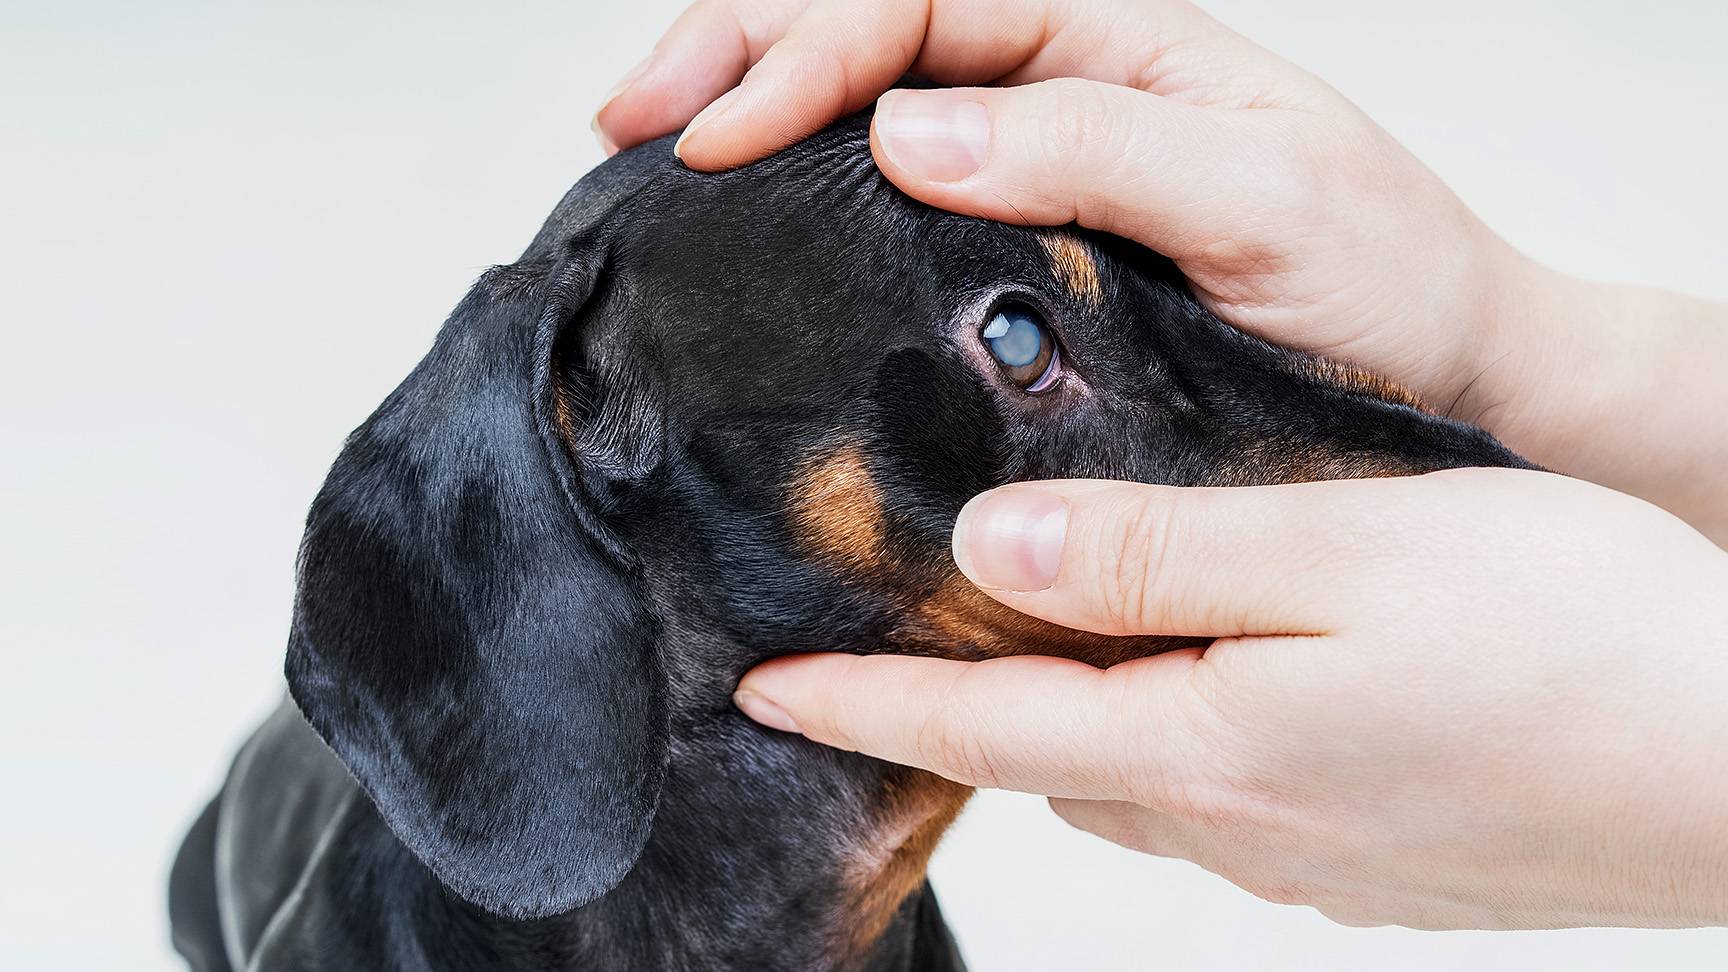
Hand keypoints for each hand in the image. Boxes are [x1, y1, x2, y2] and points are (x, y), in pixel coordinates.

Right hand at [597, 0, 1727, 542]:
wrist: (1448, 383)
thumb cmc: (1385, 281)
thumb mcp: (1264, 198)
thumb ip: (1097, 147)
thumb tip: (907, 130)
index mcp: (1114, 40)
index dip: (805, 52)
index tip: (717, 133)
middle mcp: (1061, 88)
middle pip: (864, 22)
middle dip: (736, 50)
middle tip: (629, 115)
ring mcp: (1034, 169)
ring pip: (862, 102)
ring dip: (749, 105)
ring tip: (648, 145)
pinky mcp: (1021, 256)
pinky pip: (890, 201)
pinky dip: (803, 199)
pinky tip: (744, 224)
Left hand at [733, 470, 1727, 928]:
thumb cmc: (1574, 641)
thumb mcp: (1347, 551)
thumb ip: (1156, 555)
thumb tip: (991, 557)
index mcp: (1205, 743)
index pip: (978, 730)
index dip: (859, 705)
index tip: (762, 688)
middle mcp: (1237, 820)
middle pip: (1046, 761)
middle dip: (954, 712)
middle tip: (894, 643)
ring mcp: (1310, 855)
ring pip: (1134, 779)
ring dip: (1067, 722)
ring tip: (1039, 646)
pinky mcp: (1376, 861)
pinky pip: (1223, 797)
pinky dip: (1171, 739)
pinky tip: (1206, 686)